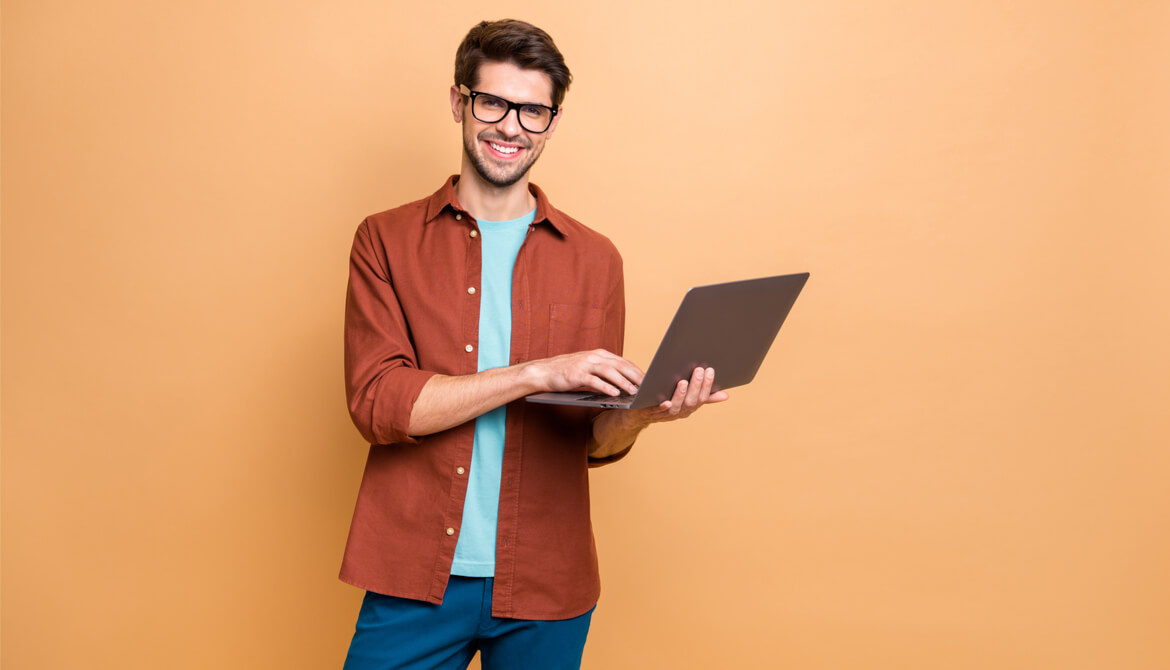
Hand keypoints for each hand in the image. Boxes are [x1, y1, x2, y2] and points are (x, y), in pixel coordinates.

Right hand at [525, 349, 643, 395]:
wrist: (543, 372)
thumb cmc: (567, 373)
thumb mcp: (588, 369)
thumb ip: (604, 374)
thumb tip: (623, 384)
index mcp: (599, 355)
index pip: (623, 361)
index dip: (637, 370)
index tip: (649, 380)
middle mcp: (594, 357)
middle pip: (620, 364)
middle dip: (635, 375)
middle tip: (648, 386)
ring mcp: (585, 364)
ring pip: (609, 371)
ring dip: (623, 381)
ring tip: (634, 391)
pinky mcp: (576, 374)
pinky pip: (594, 381)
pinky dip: (606, 387)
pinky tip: (615, 394)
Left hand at [630, 366, 728, 424]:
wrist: (639, 413)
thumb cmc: (666, 400)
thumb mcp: (686, 397)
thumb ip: (704, 396)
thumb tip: (726, 395)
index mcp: (689, 407)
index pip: (702, 398)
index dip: (706, 385)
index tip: (710, 370)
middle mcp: (679, 413)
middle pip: (691, 402)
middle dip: (696, 386)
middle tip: (698, 370)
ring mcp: (665, 414)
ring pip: (676, 407)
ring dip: (680, 395)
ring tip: (683, 381)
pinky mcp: (650, 413)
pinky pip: (657, 412)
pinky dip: (663, 407)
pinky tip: (666, 401)